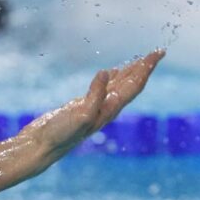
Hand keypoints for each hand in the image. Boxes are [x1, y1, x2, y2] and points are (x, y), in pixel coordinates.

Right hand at [24, 49, 164, 164]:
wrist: (41, 147)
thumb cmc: (59, 134)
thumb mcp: (80, 114)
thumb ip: (94, 95)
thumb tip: (106, 72)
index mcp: (109, 109)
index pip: (134, 85)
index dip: (146, 69)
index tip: (158, 53)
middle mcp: (105, 109)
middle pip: (130, 85)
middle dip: (144, 68)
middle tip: (157, 52)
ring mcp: (93, 108)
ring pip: (118, 87)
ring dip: (130, 73)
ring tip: (140, 61)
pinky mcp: (81, 107)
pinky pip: (102, 89)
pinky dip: (111, 79)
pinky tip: (112, 73)